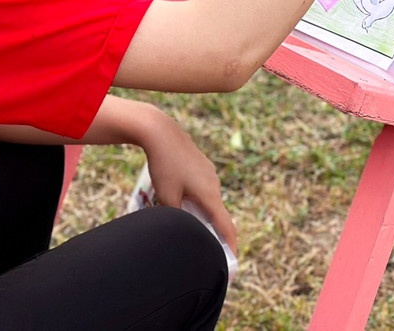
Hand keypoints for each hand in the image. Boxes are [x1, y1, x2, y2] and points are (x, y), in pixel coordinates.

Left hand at [138, 109, 237, 251]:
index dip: (230, 246)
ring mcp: (209, 174)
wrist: (161, 132)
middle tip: (206, 248)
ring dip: (204, 214)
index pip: (226, 226)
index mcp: (209, 195)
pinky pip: (204, 188)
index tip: (231, 262)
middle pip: (218, 215)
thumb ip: (175, 217)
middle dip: (213, 232)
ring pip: (210, 200)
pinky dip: (199, 200)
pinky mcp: (202, 166)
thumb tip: (179, 228)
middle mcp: (214, 185)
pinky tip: (183, 200)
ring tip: (192, 225)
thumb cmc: (164, 164)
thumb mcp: (166, 196)